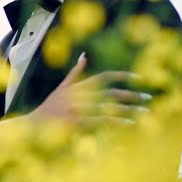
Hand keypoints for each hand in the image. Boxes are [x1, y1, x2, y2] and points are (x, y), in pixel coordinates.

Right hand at [31, 53, 150, 127]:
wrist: (33, 126)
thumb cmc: (49, 107)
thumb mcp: (61, 88)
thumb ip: (75, 73)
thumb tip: (84, 56)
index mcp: (77, 86)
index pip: (103, 77)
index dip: (122, 76)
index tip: (139, 78)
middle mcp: (79, 95)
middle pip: (110, 92)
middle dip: (131, 94)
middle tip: (148, 97)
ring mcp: (78, 109)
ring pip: (108, 107)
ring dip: (129, 109)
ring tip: (145, 112)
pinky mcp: (77, 122)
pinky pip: (101, 120)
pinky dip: (116, 121)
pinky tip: (130, 123)